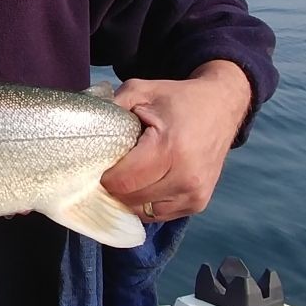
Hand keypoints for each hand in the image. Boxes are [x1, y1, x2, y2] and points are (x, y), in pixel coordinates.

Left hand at [100, 61, 251, 222]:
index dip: (104, 176)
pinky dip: (146, 203)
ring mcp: (194, 194)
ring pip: (143, 212)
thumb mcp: (141, 91)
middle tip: (110, 170)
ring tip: (128, 176)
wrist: (222, 107)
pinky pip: (159, 214)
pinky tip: (144, 183)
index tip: (99, 164)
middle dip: (114, 188)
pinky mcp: (198, 203)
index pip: (123, 182)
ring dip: (129, 198)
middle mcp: (185, 177)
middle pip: (130, 199)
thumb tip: (83, 127)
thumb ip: (111, 107)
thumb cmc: (177, 99)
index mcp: (170, 149)